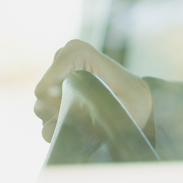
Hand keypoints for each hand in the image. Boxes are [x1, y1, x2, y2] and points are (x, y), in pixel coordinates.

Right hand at [34, 40, 152, 142]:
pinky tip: (81, 120)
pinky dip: (60, 119)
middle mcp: (64, 57)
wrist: (140, 103)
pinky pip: (45, 109)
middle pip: (42, 96)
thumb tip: (48, 130)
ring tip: (87, 120)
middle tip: (86, 119)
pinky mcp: (56, 85)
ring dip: (60, 118)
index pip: (45, 88)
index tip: (79, 113)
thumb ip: (81, 119)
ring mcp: (59, 71)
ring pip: (42, 105)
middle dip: (59, 113)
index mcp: (77, 52)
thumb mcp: (115, 109)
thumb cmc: (133, 102)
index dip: (57, 107)